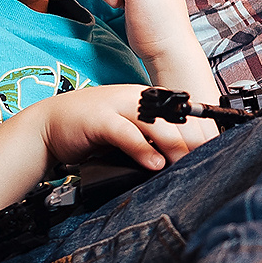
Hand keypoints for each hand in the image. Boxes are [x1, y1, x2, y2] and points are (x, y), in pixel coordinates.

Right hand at [30, 83, 215, 172]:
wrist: (48, 124)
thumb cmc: (90, 129)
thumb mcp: (126, 129)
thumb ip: (151, 139)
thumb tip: (179, 159)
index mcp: (145, 98)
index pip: (180, 112)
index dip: (199, 132)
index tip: (213, 151)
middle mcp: (135, 97)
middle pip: (174, 117)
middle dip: (193, 141)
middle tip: (206, 161)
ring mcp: (116, 105)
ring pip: (155, 123)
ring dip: (174, 146)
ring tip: (186, 164)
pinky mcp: (100, 119)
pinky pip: (127, 133)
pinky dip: (143, 149)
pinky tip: (154, 163)